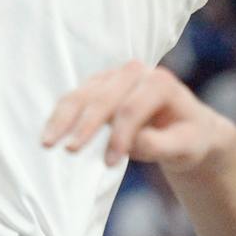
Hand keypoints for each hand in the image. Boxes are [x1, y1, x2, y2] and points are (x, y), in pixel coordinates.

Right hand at [42, 61, 235, 169]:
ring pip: (83, 93)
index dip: (120, 135)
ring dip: (63, 117)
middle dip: (85, 125)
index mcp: (160, 82)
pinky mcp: (98, 86)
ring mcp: (114, 77)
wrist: (185, 128)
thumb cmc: (188, 138)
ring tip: (48, 142)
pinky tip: (49, 134)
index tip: (110, 163)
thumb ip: (161, 145)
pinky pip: (75, 98)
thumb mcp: (186, 147)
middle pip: (103, 97)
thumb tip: (132, 145)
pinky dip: (61, 115)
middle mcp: (135, 72)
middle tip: (69, 151)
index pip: (132, 107)